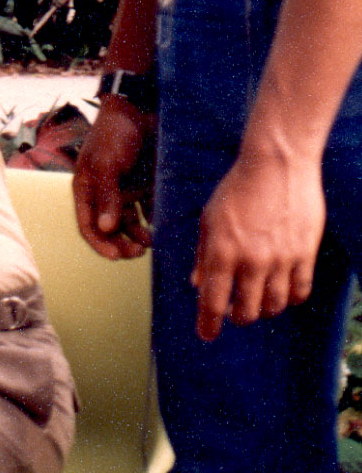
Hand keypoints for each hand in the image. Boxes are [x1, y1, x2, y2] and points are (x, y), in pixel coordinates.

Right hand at [73, 96, 154, 258]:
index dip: (99, 243)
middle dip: (120, 243)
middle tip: (137, 253)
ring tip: (150, 243)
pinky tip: (162, 227)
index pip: (87, 225)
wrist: (139, 109)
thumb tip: (106, 228)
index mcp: (85, 188)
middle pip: (108, 228)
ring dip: (137, 235)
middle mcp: (102, 193)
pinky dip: (153, 220)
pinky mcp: (142, 185)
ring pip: (128, 223)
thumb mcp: (107, 164)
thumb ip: (107, 196)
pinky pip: (147, 209)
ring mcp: (123, 190)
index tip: (116, 256)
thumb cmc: (116, 134)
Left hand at [191, 147, 324, 340]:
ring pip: (274, 306)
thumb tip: (197, 284)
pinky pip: (300, 291)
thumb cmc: (236, 190)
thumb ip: (203, 255)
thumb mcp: (209, 220)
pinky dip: (290, 299)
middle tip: (233, 312)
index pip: (213, 302)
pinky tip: (282, 293)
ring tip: (257, 302)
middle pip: (246, 311)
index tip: (206, 335)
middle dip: (237, 317)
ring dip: (263, 310)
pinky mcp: (305, 254)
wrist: (276, 166)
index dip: (208, 324)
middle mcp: (251, 261)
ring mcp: (281, 260)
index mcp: (222, 252)